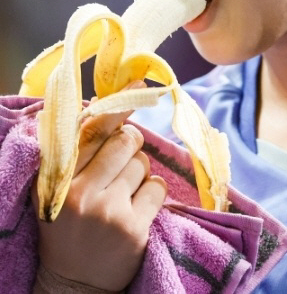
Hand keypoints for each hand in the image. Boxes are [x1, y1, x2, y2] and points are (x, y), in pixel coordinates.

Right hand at [33, 89, 167, 291]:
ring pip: (143, 164)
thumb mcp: (57, 190)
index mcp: (58, 179)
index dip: (118, 107)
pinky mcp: (133, 229)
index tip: (138, 85)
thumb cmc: (67, 227)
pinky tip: (137, 208)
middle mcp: (81, 193)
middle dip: (131, 144)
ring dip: (140, 173)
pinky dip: (152, 193)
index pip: (93, 131)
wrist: (72, 285)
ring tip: (123, 193)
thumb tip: (99, 104)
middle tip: (123, 160)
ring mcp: (108, 212)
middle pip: (126, 142)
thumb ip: (74, 151)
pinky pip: (157, 188)